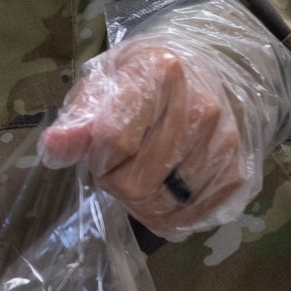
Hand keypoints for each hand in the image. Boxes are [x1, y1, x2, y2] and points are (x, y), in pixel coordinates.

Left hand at [40, 38, 246, 236]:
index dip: (96, 157)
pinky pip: (190, 217)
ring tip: (139, 173)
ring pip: (161, 204)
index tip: (98, 150)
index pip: (114, 141)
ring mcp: (224, 143)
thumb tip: (53, 149)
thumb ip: (77, 119)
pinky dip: (166, 214)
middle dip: (113, 182)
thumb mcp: (101, 85)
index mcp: (161, 75)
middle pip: (136, 182)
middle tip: (116, 165)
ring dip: (138, 201)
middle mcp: (201, 109)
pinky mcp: (237, 172)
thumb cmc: (141, 79)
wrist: (201, 73)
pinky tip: (160, 191)